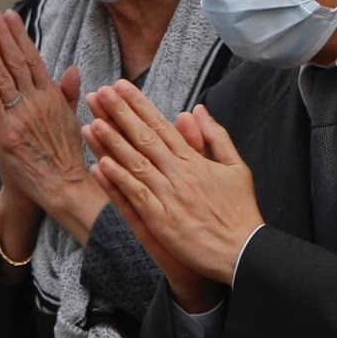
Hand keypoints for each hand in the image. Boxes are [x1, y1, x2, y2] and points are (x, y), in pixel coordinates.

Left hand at [0, 8, 106, 245]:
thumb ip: (66, 93)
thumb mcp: (71, 119)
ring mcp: (20, 118)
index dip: (20, 36)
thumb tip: (70, 68)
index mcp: (52, 96)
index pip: (33, 58)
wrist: (63, 186)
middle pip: (17, 63)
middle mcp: (37, 103)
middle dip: (3, 36)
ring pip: (4, 80)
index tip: (10, 15)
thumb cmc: (66, 154)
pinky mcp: (5, 136)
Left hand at [84, 80, 263, 288]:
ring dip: (113, 143)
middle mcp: (179, 174)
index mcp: (194, 160)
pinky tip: (102, 165)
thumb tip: (198, 110)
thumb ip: (215, 136)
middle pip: (145, 138)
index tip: (121, 87)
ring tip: (93, 122)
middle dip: (120, 114)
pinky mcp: (162, 221)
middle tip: (101, 93)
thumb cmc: (240, 210)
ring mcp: (169, 197)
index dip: (139, 105)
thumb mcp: (236, 166)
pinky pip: (137, 196)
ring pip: (136, 164)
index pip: (161, 126)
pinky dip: (119, 180)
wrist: (243, 250)